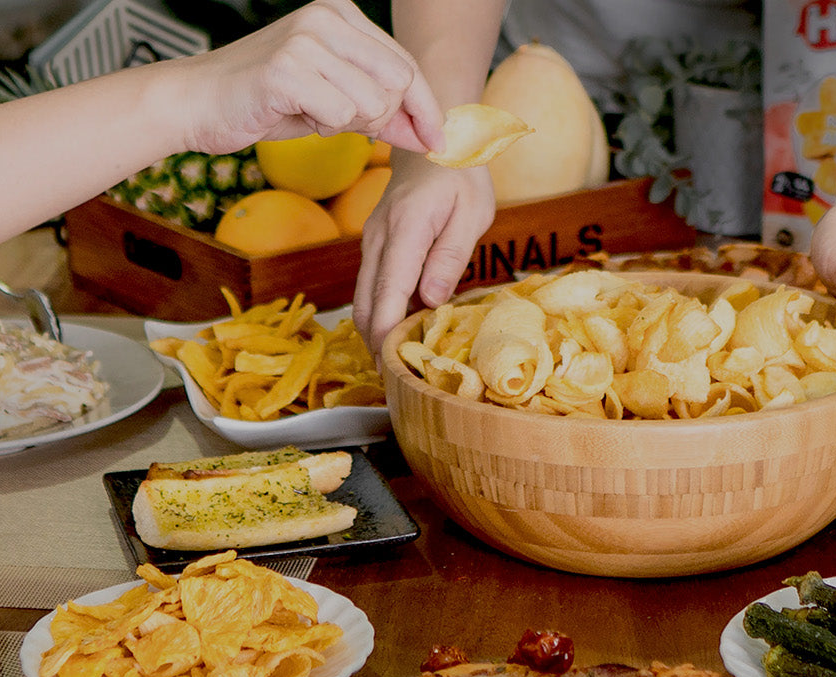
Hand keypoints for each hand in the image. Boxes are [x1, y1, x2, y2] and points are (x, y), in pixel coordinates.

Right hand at [176, 0, 443, 154]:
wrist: (196, 103)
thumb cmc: (262, 100)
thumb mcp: (331, 102)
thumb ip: (380, 113)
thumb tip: (429, 135)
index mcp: (340, 14)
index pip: (406, 62)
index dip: (426, 106)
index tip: (439, 140)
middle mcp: (326, 18)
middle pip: (398, 81)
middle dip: (385, 118)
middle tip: (349, 125)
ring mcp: (306, 40)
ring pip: (373, 102)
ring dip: (349, 124)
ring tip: (313, 115)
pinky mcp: (287, 69)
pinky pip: (341, 115)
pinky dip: (324, 128)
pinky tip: (296, 115)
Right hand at [354, 154, 492, 349]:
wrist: (433, 138)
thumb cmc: (460, 174)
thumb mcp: (471, 212)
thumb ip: (450, 256)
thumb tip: (432, 300)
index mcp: (404, 230)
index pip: (386, 293)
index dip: (386, 335)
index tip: (394, 367)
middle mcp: (378, 238)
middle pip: (365, 304)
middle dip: (376, 344)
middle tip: (399, 380)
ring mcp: (371, 241)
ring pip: (364, 298)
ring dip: (378, 331)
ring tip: (402, 362)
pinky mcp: (374, 245)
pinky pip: (372, 286)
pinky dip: (382, 311)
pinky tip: (404, 329)